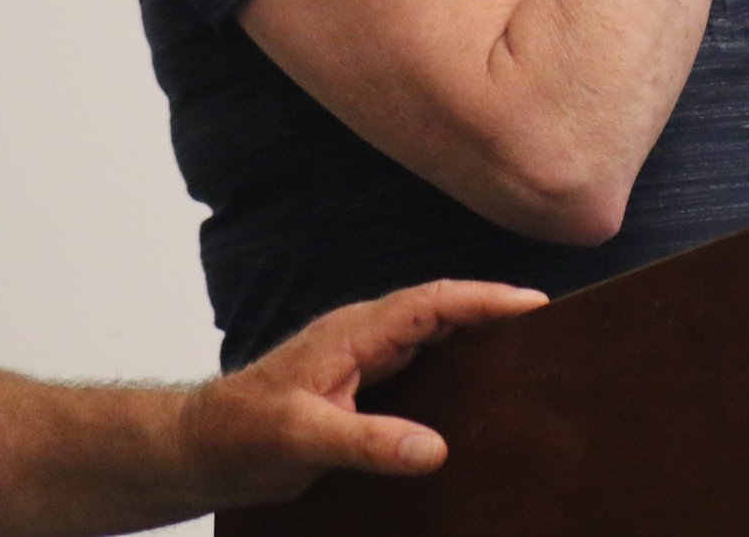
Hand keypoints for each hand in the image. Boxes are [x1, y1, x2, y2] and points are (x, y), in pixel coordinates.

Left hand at [181, 278, 546, 505]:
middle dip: (493, 307)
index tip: (534, 302)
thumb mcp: (304, 440)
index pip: (432, 302)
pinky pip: (420, 360)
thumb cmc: (240, 435)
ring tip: (526, 345)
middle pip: (441, 308)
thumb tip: (435, 450)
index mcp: (355, 332)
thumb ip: (368, 442)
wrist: (200, 449)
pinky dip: (455, 360)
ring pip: (433, 332)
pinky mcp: (361, 384)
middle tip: (548, 321)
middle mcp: (363, 335)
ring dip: (476, 331)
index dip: (485, 299)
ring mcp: (362, 358)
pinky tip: (476, 385)